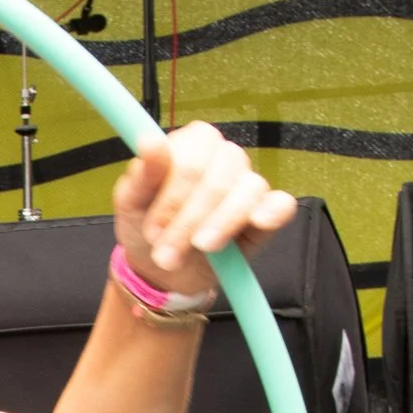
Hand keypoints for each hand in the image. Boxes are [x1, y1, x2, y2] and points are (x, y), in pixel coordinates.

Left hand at [113, 122, 295, 299]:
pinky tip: (258, 222)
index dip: (172, 198)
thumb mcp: (131, 204)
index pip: (190, 159)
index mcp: (190, 144)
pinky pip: (282, 203)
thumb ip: (141, 174)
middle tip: (168, 253)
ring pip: (247, 190)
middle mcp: (222, 156)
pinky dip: (272, 212)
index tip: (153, 231)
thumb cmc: (146, 228)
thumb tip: (150, 141)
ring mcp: (247, 181)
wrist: (163, 271)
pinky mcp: (267, 210)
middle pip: (217, 178)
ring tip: (199, 250)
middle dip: (189, 221)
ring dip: (220, 226)